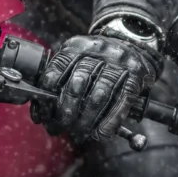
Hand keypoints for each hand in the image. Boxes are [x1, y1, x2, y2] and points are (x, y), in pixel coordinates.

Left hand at [31, 35, 163, 142]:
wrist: (134, 43)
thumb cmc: (101, 57)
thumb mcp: (79, 56)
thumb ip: (62, 75)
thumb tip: (42, 107)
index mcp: (78, 46)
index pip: (56, 71)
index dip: (47, 97)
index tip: (43, 116)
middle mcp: (98, 52)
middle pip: (77, 85)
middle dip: (66, 112)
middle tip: (61, 128)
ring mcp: (118, 64)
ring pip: (98, 96)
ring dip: (87, 119)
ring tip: (80, 133)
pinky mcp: (135, 76)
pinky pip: (122, 101)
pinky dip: (111, 120)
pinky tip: (102, 132)